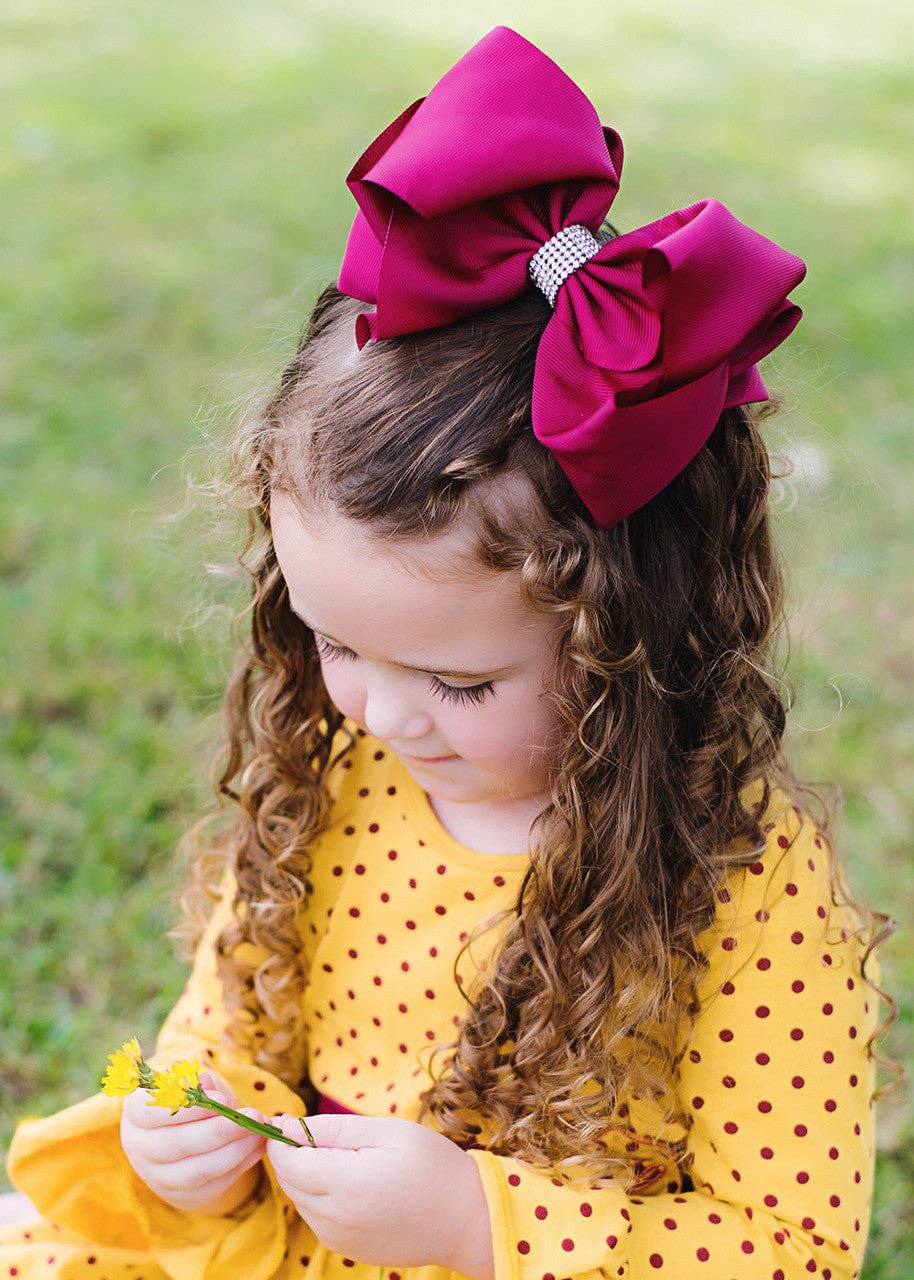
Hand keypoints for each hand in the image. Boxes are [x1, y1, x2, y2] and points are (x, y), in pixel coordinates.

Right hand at [119, 1070, 266, 1214]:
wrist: (183, 1137)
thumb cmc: (186, 1101)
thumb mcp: (188, 1082)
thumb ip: (196, 1080)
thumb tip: (205, 1082)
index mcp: (136, 1113)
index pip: (152, 1112)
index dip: (189, 1108)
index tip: (223, 1100)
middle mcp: (140, 1147)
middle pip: (178, 1144)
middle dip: (220, 1131)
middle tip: (253, 1117)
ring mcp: (158, 1176)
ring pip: (196, 1170)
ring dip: (234, 1151)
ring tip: (260, 1132)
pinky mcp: (182, 1194)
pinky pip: (212, 1183)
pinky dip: (240, 1165)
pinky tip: (258, 1147)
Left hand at [266, 1112, 493, 1275]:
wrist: (466, 1220)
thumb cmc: (432, 1166)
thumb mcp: (386, 1131)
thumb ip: (333, 1128)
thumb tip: (287, 1126)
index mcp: (344, 1186)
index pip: (286, 1162)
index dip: (281, 1137)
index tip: (292, 1118)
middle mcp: (334, 1220)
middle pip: (289, 1181)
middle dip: (294, 1154)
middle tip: (330, 1135)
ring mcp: (338, 1240)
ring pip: (301, 1200)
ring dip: (309, 1176)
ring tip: (350, 1158)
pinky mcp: (346, 1250)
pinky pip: (318, 1217)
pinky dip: (323, 1196)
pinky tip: (355, 1183)